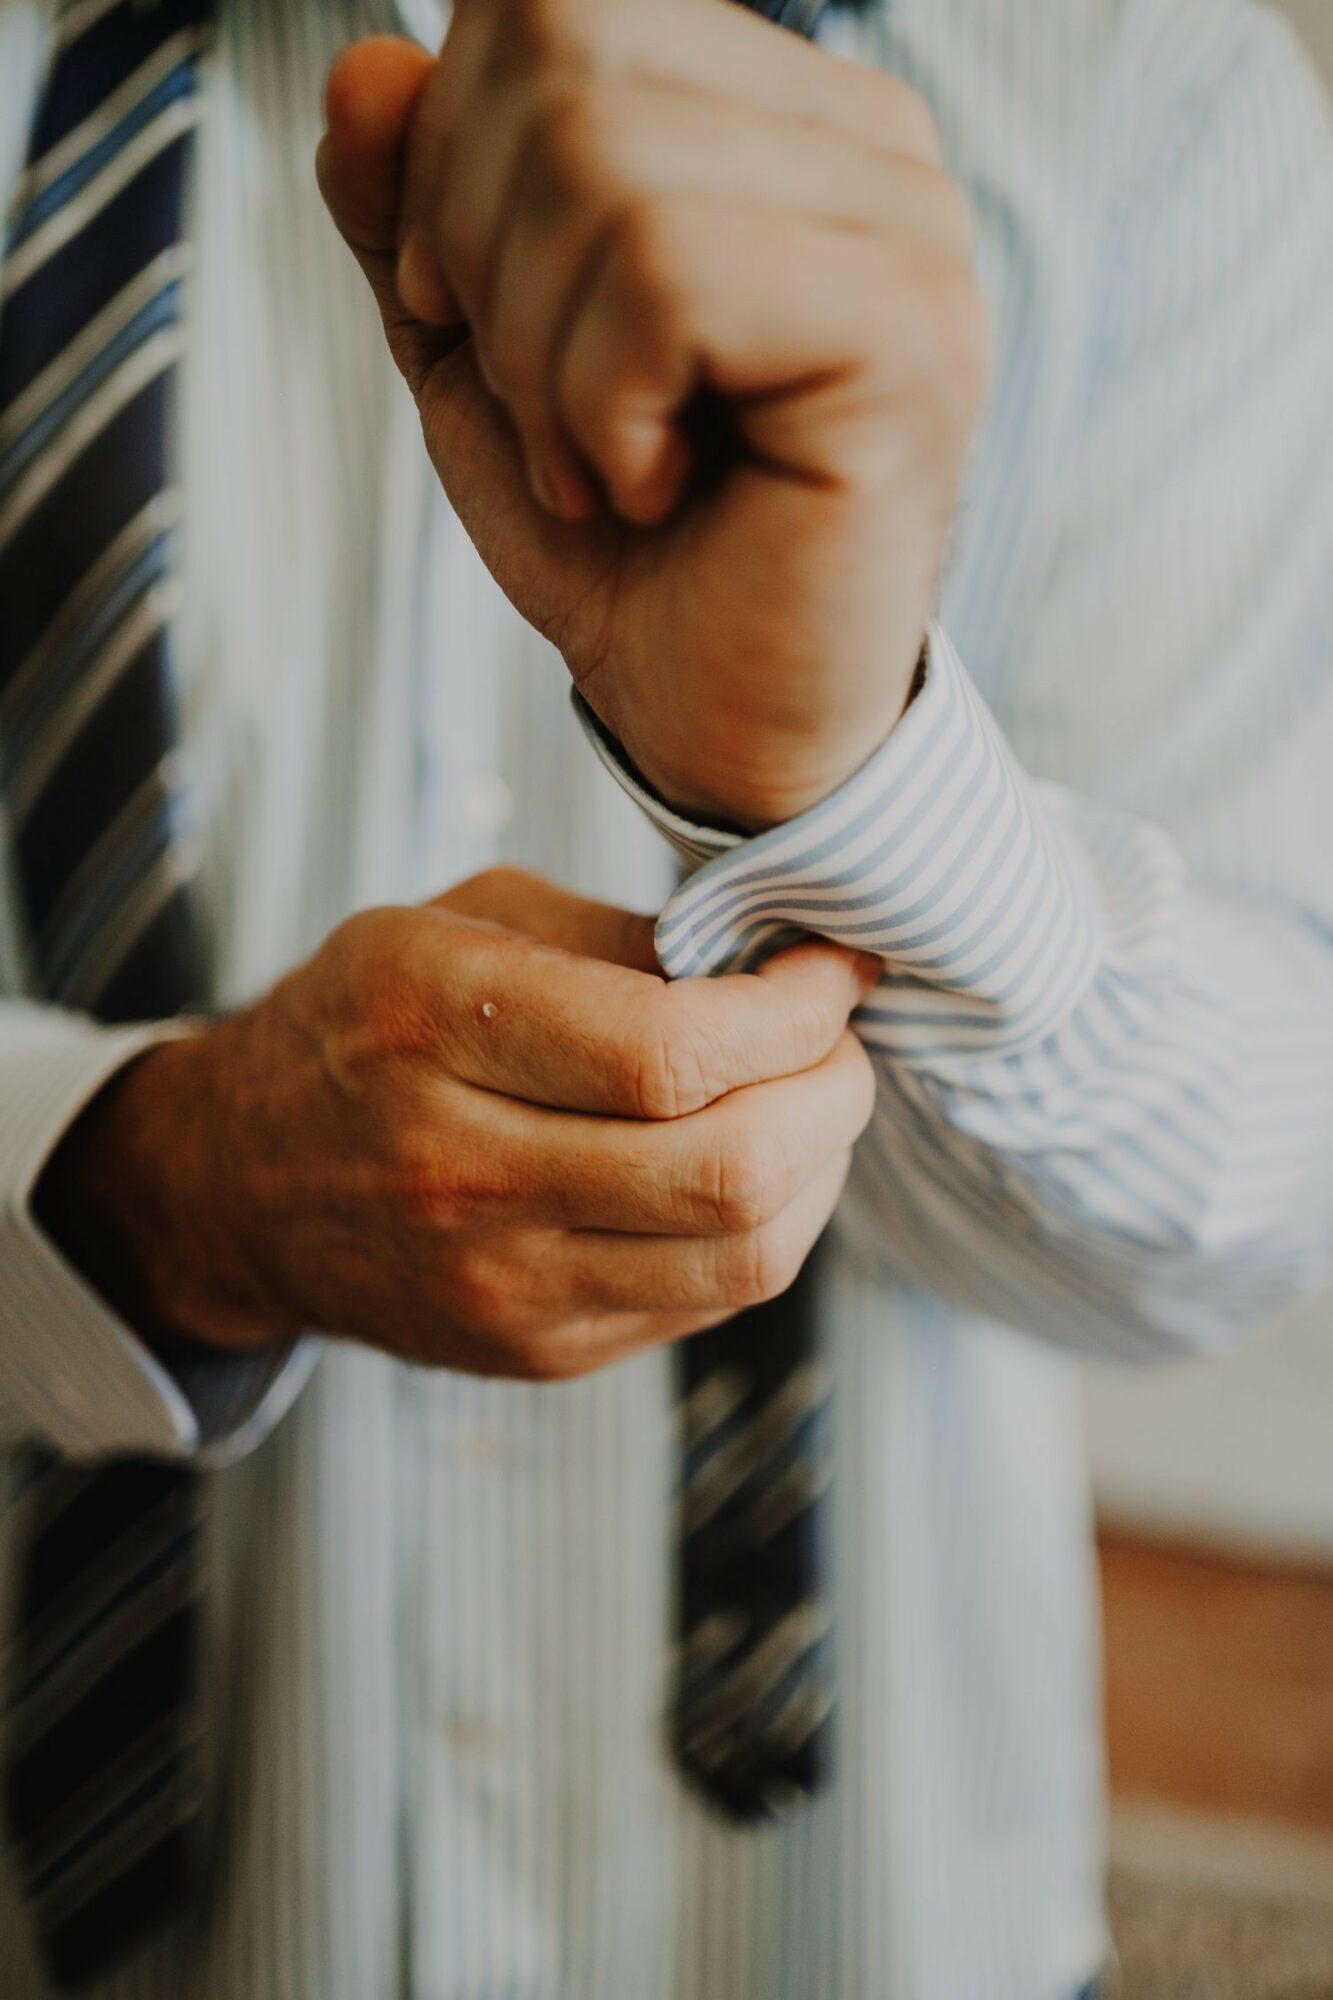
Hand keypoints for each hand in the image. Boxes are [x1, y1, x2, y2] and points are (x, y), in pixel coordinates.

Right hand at [37, 870, 876, 1379]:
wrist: (244, 1184)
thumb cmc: (368, 1023)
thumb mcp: (465, 920)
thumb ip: (623, 940)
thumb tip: (785, 966)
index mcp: (431, 1023)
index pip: (671, 1051)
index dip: (796, 1012)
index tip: (831, 969)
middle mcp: (459, 1168)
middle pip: (730, 1170)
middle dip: (835, 1092)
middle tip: (839, 1040)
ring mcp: (499, 1283)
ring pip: (746, 1256)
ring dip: (822, 1168)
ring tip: (812, 1100)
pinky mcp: (537, 1351)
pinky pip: (711, 1300)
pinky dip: (770, 1225)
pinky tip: (755, 1163)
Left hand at [316, 15, 985, 828]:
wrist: (718, 721)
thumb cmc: (625, 543)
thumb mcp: (480, 351)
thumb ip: (417, 207)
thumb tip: (363, 69)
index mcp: (781, 117)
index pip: (550, 2)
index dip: (452, 166)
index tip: (490, 329)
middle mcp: (872, 144)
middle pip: (562, 54)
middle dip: (488, 264)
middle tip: (557, 418)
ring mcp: (909, 230)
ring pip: (604, 161)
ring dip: (547, 358)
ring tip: (610, 464)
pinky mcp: (907, 333)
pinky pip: (664, 274)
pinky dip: (603, 406)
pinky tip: (656, 484)